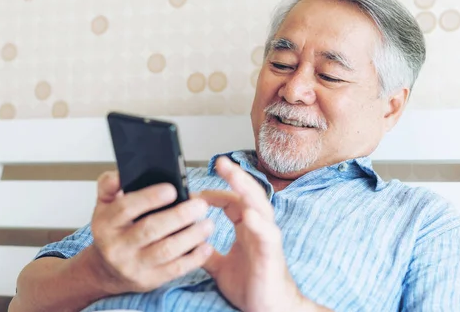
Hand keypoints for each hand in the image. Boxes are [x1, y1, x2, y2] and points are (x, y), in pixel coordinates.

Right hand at [87, 171, 214, 294]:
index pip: (126, 208)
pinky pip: (174, 270)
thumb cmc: (112, 231)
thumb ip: (109, 185)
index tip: (172, 189)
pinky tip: (205, 246)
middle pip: (150, 229)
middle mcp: (117, 246)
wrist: (107, 270)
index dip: (150, 198)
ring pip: (165, 250)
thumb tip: (120, 175)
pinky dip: (194, 258)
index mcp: (106, 223)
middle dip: (179, 216)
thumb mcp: (104, 205)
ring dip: (191, 236)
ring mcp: (133, 266)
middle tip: (200, 205)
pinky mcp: (149, 280)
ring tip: (208, 224)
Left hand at [200, 156, 307, 311]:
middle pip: (248, 195)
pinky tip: (249, 215)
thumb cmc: (251, 286)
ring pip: (260, 207)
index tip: (195, 192)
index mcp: (246, 229)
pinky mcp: (272, 254)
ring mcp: (266, 239)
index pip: (232, 201)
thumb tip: (187, 240)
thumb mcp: (219, 267)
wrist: (269, 310)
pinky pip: (267, 235)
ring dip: (247, 191)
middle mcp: (258, 228)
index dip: (215, 194)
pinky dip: (259, 224)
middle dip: (235, 177)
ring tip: (235, 177)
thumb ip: (205, 252)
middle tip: (221, 162)